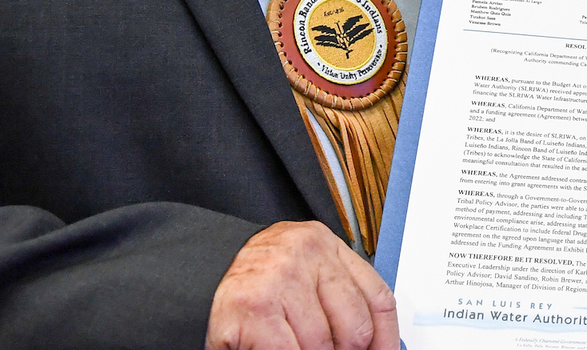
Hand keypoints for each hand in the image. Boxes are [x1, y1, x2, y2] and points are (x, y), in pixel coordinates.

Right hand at [206, 221, 397, 349]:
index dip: (386, 338)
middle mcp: (306, 254)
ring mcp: (280, 279)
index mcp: (326, 246)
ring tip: (295, 346)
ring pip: (322, 344)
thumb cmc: (259, 281)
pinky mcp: (254, 307)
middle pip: (354, 326)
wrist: (199, 270)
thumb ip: (340, 298)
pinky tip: (278, 349)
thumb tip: (374, 343)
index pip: (378, 297)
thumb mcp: (308, 276)